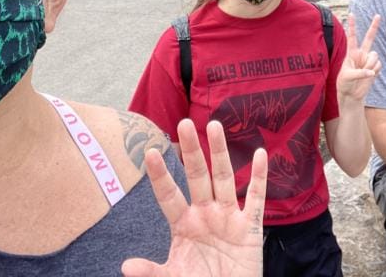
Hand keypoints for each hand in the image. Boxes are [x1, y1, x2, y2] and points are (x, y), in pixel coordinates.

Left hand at [122, 119, 267, 276]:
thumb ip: (153, 272)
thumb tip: (126, 266)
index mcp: (183, 225)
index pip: (169, 195)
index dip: (160, 175)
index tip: (150, 152)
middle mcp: (205, 215)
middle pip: (197, 176)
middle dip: (191, 151)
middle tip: (184, 123)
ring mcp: (228, 218)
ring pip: (224, 179)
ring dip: (220, 153)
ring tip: (214, 125)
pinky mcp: (250, 229)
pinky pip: (256, 199)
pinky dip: (259, 177)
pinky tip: (259, 154)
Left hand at [336, 13, 381, 102]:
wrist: (352, 94)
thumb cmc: (345, 83)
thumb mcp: (347, 77)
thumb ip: (359, 73)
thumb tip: (372, 72)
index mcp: (351, 53)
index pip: (352, 37)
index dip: (352, 26)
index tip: (351, 14)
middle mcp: (361, 54)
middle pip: (369, 38)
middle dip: (374, 27)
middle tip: (378, 15)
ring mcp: (368, 60)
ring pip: (375, 56)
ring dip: (370, 65)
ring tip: (363, 74)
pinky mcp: (375, 68)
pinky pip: (378, 65)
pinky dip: (374, 71)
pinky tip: (369, 76)